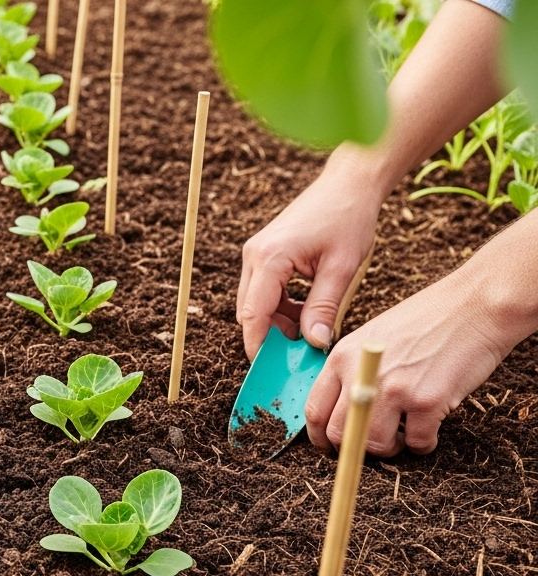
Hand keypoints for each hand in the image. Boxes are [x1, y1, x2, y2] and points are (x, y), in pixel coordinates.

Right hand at [236, 158, 387, 357]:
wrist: (349, 183)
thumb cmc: (348, 218)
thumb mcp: (342, 268)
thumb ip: (324, 307)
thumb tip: (315, 343)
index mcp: (269, 258)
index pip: (253, 314)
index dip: (259, 345)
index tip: (272, 369)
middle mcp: (255, 256)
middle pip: (250, 311)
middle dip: (271, 335)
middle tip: (301, 352)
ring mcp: (257, 253)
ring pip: (256, 303)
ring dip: (278, 321)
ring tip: (311, 328)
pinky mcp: (265, 253)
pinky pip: (264, 290)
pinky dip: (281, 306)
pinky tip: (307, 310)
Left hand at [304, 270, 511, 455]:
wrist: (476, 305)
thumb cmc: (428, 319)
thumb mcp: (372, 336)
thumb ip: (353, 370)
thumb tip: (343, 412)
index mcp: (343, 357)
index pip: (315, 410)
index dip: (320, 436)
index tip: (331, 446)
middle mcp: (362, 375)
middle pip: (340, 433)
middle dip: (355, 447)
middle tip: (375, 442)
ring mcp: (394, 390)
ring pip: (374, 445)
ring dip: (390, 448)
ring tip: (405, 433)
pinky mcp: (427, 402)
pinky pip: (417, 443)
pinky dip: (424, 444)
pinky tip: (431, 429)